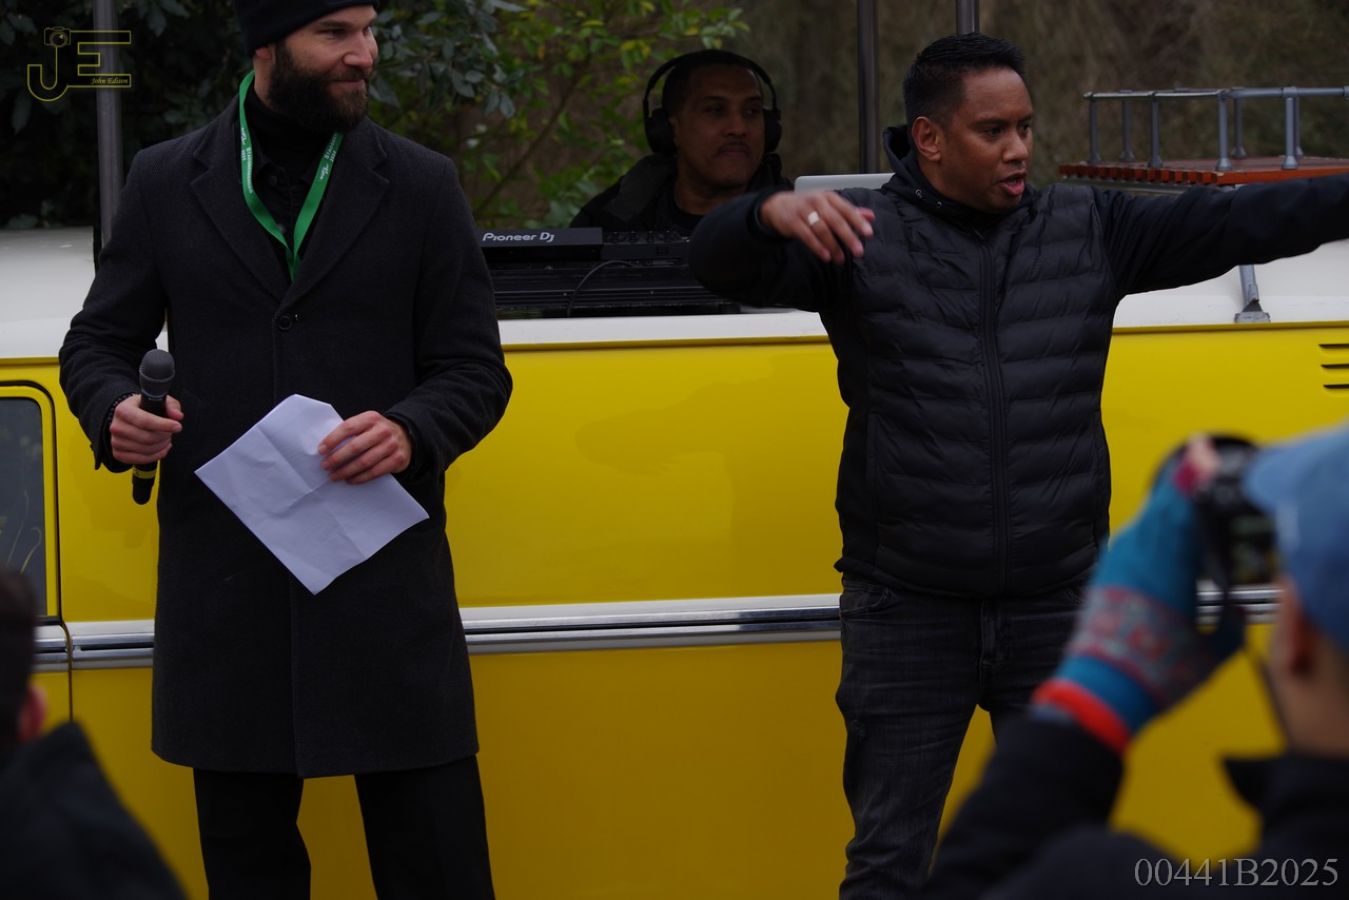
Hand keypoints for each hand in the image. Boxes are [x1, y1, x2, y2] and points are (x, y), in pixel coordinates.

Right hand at [110, 394, 182, 465]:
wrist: (127, 418)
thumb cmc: (144, 408)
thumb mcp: (158, 401)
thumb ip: (171, 405)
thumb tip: (177, 416)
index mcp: (123, 410)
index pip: (144, 421)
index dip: (163, 425)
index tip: (177, 426)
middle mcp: (116, 426)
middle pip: (147, 438)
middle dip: (164, 436)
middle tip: (170, 432)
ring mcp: (116, 441)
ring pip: (146, 450)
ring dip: (162, 446)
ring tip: (166, 438)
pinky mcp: (118, 454)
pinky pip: (141, 460)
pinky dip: (156, 456)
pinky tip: (162, 448)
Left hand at [317, 411, 411, 484]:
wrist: (406, 437)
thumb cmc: (377, 432)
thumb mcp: (367, 424)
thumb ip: (351, 431)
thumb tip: (326, 448)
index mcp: (371, 418)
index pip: (348, 428)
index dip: (332, 439)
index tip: (321, 450)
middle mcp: (383, 430)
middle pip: (355, 447)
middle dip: (337, 458)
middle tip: (325, 466)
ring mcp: (391, 445)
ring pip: (365, 462)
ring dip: (347, 471)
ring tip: (335, 476)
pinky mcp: (397, 459)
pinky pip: (375, 471)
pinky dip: (360, 478)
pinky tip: (350, 480)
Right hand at [760, 190, 875, 263]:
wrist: (777, 205)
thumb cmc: (808, 207)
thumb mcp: (828, 205)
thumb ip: (849, 212)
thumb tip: (871, 216)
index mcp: (829, 197)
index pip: (847, 209)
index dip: (858, 221)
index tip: (869, 233)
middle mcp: (817, 201)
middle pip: (836, 220)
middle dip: (849, 237)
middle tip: (859, 251)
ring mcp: (803, 211)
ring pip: (822, 230)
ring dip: (833, 246)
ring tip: (841, 259)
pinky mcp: (792, 222)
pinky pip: (806, 236)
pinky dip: (817, 247)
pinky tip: (826, 256)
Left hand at [1036, 437, 1245, 748]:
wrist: (1102, 688)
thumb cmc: (1157, 671)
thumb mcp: (1214, 645)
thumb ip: (1231, 614)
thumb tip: (1238, 601)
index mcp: (1168, 562)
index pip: (1184, 505)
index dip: (1196, 474)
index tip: (1205, 451)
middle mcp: (1139, 552)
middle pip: (1164, 502)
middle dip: (1185, 480)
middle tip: (1203, 459)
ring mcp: (1118, 558)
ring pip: (1148, 516)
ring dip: (1168, 503)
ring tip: (1189, 490)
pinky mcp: (1106, 568)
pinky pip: (1135, 533)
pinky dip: (1153, 524)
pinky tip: (1164, 526)